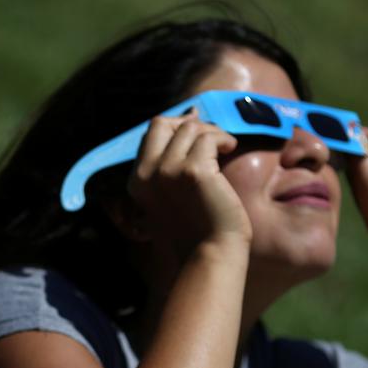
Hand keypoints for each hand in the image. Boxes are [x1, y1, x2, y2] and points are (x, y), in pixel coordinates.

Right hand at [127, 112, 251, 258]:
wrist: (210, 253)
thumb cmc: (197, 226)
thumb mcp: (171, 192)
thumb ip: (171, 161)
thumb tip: (190, 115)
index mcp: (137, 180)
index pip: (151, 133)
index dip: (176, 126)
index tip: (198, 130)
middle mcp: (147, 173)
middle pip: (162, 123)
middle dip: (189, 124)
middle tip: (211, 139)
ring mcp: (168, 170)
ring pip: (190, 128)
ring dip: (212, 132)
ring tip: (224, 147)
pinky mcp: (194, 171)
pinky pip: (209, 138)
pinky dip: (223, 139)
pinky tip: (231, 150)